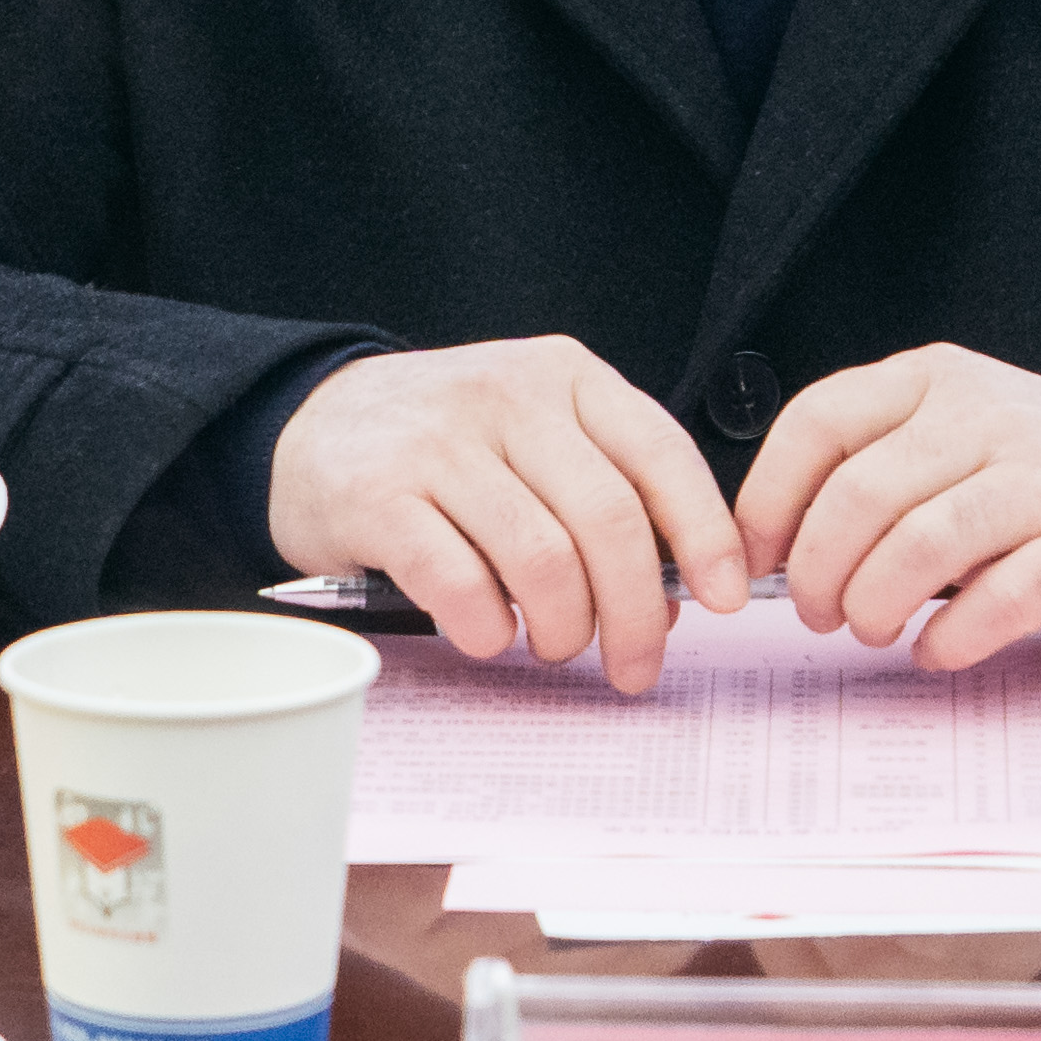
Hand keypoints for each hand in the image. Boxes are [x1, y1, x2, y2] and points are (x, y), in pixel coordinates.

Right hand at [267, 338, 749, 693]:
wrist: (313, 425)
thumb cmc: (446, 444)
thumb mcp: (535, 433)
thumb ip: (603, 491)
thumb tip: (673, 594)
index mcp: (564, 376)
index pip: (660, 454)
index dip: (705, 534)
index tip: (726, 598)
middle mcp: (507, 396)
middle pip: (609, 520)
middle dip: (636, 612)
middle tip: (635, 664)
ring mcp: (439, 442)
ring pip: (543, 559)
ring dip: (562, 628)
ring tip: (553, 645)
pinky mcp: (379, 495)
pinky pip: (460, 581)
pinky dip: (488, 627)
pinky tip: (488, 634)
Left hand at [734, 345, 1040, 670]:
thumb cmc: (1036, 475)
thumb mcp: (952, 431)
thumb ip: (869, 464)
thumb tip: (764, 545)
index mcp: (938, 379)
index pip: (819, 422)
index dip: (768, 500)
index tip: (755, 559)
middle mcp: (988, 414)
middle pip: (860, 497)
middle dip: (818, 572)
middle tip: (820, 613)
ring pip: (919, 547)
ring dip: (874, 606)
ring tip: (872, 629)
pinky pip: (993, 602)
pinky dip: (947, 640)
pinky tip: (935, 650)